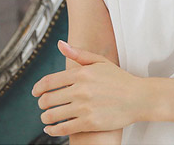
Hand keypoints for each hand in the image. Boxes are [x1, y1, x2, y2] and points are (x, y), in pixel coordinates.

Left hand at [31, 40, 146, 135]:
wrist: (138, 98)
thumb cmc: (119, 79)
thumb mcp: (100, 62)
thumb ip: (78, 54)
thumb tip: (60, 44)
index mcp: (82, 73)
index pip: (49, 81)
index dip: (38, 88)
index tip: (35, 92)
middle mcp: (81, 89)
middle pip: (48, 99)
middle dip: (42, 103)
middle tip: (43, 105)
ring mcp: (84, 107)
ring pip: (52, 115)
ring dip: (46, 117)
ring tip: (47, 117)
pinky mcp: (89, 123)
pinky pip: (62, 129)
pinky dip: (52, 130)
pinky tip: (51, 128)